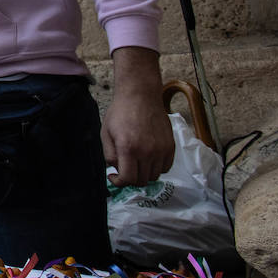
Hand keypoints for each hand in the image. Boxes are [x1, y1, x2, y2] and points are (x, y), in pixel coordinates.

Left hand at [101, 46, 174, 184]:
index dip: (119, 182)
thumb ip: (110, 155)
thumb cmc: (120, 113)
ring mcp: (161, 149)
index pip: (128, 179)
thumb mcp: (106, 133)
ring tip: (136, 162)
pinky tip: (147, 158)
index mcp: (129, 148)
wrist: (140, 95)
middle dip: (130, 178)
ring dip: (143, 174)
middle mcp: (147, 151)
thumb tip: (116, 170)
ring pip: (154, 176)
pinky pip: (165, 167)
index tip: (114, 176)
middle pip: (142, 181)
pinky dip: (156, 167)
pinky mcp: (170, 146)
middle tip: (124, 169)